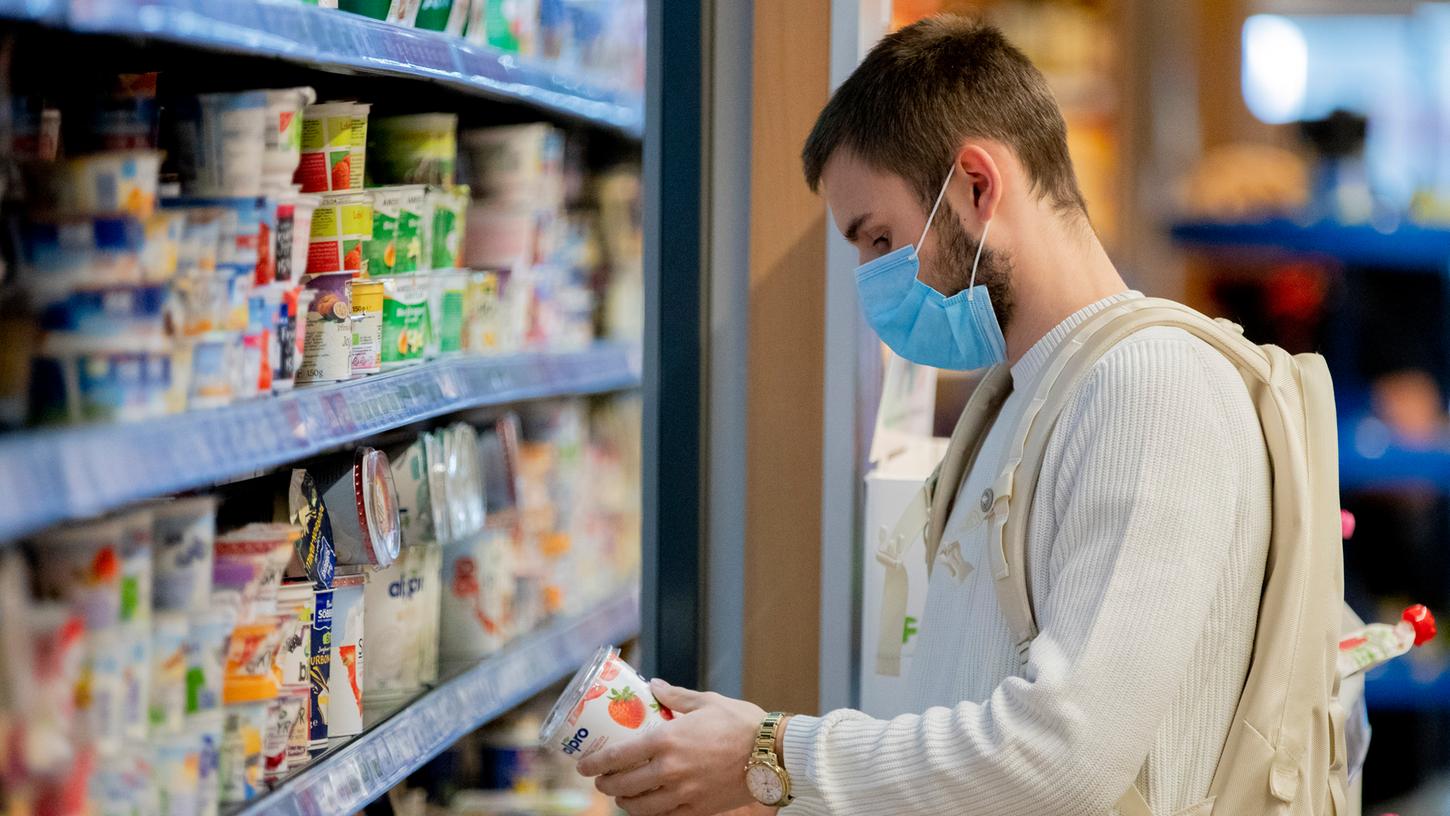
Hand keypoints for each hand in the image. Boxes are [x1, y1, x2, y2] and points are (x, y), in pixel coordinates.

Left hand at [577, 679, 766, 815]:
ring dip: (624, 802)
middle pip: (623, 785)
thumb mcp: (705, 701)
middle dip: (605, 784)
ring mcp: (683, 793)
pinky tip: (648, 806)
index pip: (617, 757)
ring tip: (621, 795)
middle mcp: (669, 770)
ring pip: (640, 807)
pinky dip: (650, 813)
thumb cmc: (742, 723)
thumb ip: (675, 695)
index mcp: (666, 740)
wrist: (774, 753)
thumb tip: (653, 686)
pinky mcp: (698, 808)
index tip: (583, 765)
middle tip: (600, 779)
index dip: (594, 763)